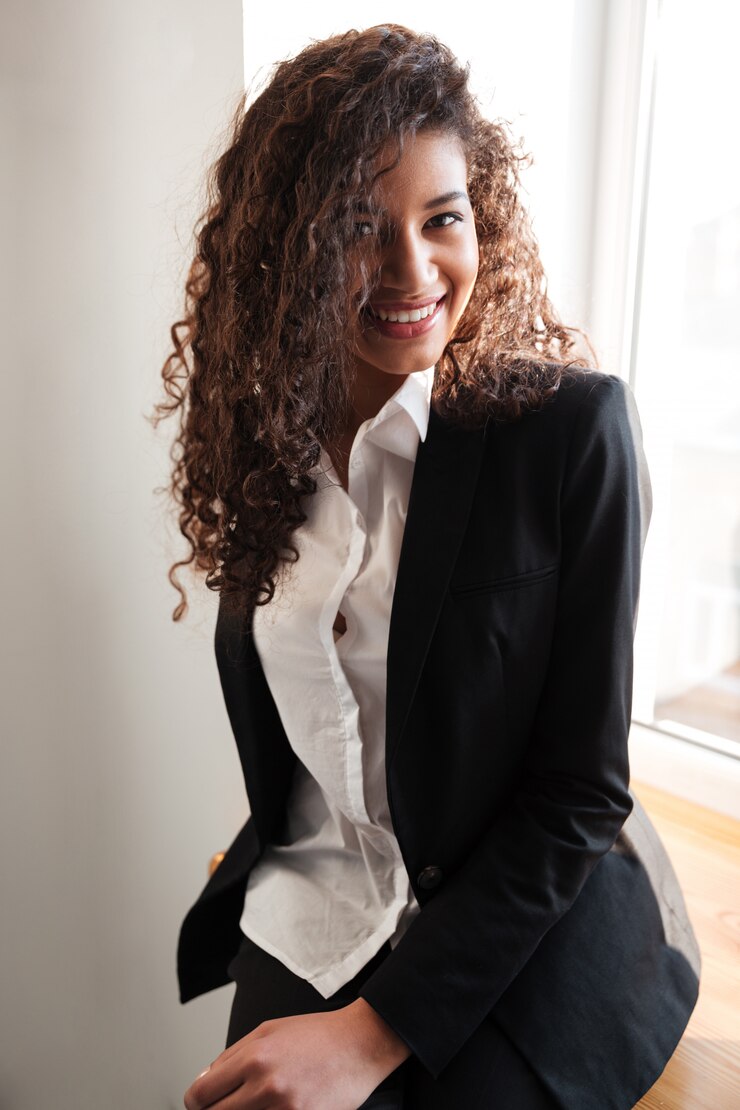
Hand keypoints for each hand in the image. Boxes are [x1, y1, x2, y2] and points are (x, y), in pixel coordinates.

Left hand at [183, 997, 410, 1108]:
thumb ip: (231, 1056)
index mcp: (254, 1057)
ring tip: (251, 1103)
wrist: (360, 1044)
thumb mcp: (267, 1031)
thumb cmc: (317, 1035)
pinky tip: (269, 1108)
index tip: (200, 1102)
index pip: (201, 1094)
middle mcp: (266, 1086)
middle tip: (224, 1104)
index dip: (196, 1100)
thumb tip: (204, 1081)